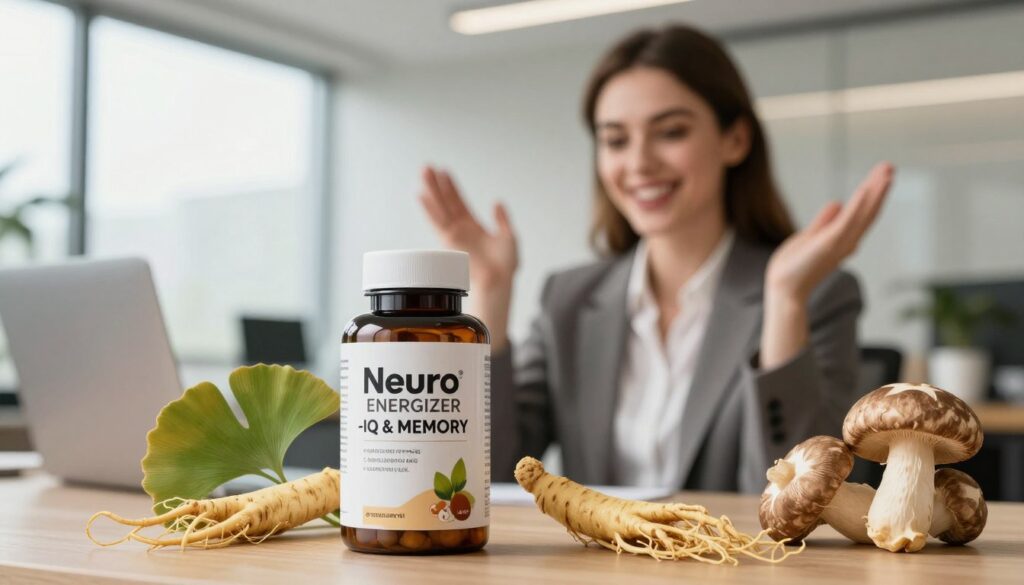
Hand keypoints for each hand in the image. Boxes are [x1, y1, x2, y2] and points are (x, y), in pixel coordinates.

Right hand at [419, 166, 518, 289]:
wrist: (498, 279)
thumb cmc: (504, 265)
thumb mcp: (508, 236)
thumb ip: (501, 219)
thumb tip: (497, 203)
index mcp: (473, 226)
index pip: (459, 202)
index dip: (452, 188)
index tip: (445, 173)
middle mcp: (461, 229)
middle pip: (446, 202)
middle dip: (437, 184)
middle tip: (428, 168)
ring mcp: (454, 234)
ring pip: (440, 207)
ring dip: (432, 190)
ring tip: (424, 173)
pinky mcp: (449, 240)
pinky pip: (437, 220)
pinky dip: (429, 208)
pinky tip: (422, 195)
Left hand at [765, 162, 893, 302]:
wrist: (784, 289)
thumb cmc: (794, 268)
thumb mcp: (810, 237)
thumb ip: (824, 221)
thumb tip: (837, 203)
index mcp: (842, 239)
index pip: (861, 212)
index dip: (871, 193)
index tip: (880, 174)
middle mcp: (847, 241)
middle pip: (868, 210)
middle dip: (879, 188)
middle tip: (890, 166)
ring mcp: (840, 242)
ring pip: (864, 214)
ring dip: (876, 192)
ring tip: (887, 172)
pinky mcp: (830, 244)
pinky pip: (848, 222)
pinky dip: (858, 205)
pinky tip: (866, 189)